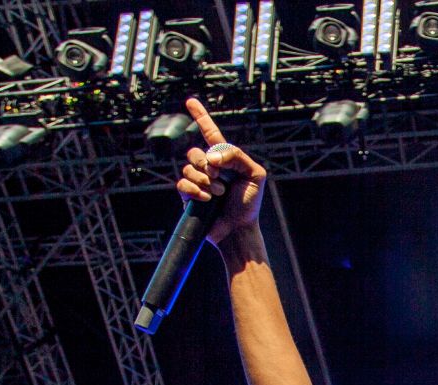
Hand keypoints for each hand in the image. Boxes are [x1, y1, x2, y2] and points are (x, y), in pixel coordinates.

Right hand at [177, 97, 267, 247]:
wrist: (239, 230)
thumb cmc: (249, 203)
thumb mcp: (254, 174)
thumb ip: (237, 156)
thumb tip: (211, 156)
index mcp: (224, 159)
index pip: (210, 133)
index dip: (200, 117)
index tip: (190, 101)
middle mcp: (208, 168)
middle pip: (195, 152)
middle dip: (207, 163)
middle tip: (220, 177)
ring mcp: (197, 182)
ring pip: (189, 168)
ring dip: (205, 180)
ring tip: (218, 193)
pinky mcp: (188, 196)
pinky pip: (183, 184)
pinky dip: (195, 190)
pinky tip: (206, 199)